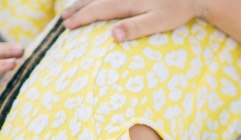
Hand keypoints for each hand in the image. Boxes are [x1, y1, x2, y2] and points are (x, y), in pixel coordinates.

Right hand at [61, 0, 207, 41]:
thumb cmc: (177, 9)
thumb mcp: (158, 21)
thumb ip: (136, 28)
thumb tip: (113, 35)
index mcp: (126, 0)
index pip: (98, 9)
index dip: (82, 18)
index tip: (68, 27)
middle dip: (78, 9)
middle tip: (63, 20)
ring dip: (84, 1)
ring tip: (71, 10)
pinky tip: (93, 2)